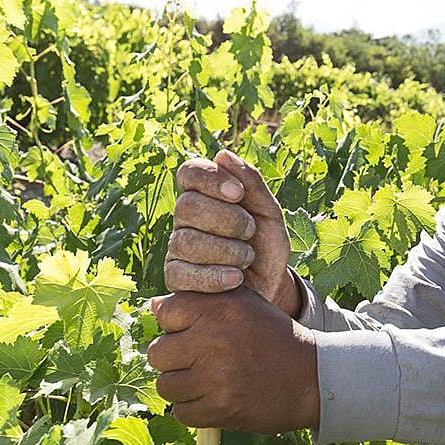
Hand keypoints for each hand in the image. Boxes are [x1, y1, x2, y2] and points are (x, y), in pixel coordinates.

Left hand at [147, 288, 319, 432]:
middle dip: (174, 359)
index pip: (165, 312)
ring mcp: (215, 376)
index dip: (176, 325)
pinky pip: (182, 412)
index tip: (194, 332)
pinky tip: (215, 398)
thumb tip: (155, 307)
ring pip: (166, 385)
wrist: (310, 376)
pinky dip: (194, 409)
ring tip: (208, 380)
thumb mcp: (244, 304)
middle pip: (157, 352)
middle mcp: (214, 338)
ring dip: (182, 386)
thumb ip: (202, 300)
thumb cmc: (272, 336)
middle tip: (198, 360)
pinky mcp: (220, 407)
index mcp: (219, 307)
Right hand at [166, 150, 300, 316]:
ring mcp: (177, 248)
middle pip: (187, 206)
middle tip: (250, 232)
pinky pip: (184, 274)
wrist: (269, 290)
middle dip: (227, 219)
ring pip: (186, 241)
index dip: (211, 179)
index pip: (190, 172)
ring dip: (227, 250)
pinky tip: (236, 278)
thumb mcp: (269, 214)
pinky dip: (215, 276)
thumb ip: (251, 184)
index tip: (238, 194)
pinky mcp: (176, 278)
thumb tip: (223, 154)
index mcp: (205, 196)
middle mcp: (185, 219)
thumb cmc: (266, 248)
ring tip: (247, 258)